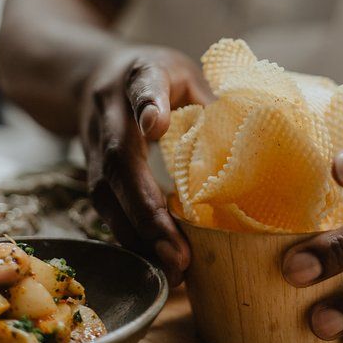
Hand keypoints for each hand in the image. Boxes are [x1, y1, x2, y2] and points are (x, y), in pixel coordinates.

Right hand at [80, 45, 212, 286]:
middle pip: (120, 160)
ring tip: (173, 269)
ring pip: (106, 193)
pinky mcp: (91, 171)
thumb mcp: (186, 73)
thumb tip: (251, 145)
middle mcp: (110, 110)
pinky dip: (132, 236)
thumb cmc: (155, 74)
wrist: (93, 75)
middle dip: (147, 210)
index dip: (149, 104)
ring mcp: (94, 143)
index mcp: (141, 74)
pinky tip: (158, 261)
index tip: (157, 123)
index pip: (144, 86)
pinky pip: (106, 207)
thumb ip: (210, 101)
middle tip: (178, 253)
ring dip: (138, 234)